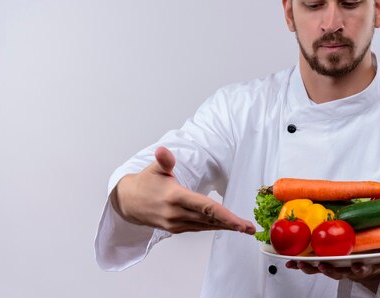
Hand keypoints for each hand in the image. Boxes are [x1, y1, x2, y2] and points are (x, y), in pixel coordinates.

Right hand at [110, 146, 255, 234]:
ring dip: (226, 227)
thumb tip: (163, 151)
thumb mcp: (155, 168)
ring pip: (206, 226)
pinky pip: (199, 228)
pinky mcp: (176, 228)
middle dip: (232, 224)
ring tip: (245, 229)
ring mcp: (175, 223)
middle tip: (250, 228)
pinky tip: (226, 226)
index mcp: (175, 197)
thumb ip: (164, 161)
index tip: (239, 222)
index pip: (205, 207)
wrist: (128, 202)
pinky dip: (214, 227)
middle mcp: (176, 213)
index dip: (224, 215)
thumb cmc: (146, 182)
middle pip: (209, 219)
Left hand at [285, 251, 379, 292]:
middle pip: (337, 272)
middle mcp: (348, 268)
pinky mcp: (324, 262)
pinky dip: (299, 262)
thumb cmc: (375, 254)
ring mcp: (335, 266)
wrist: (365, 261)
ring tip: (299, 262)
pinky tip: (288, 260)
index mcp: (364, 265)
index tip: (356, 265)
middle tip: (320, 264)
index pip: (361, 268)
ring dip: (309, 266)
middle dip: (327, 269)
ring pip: (321, 268)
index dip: (358, 268)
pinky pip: (310, 263)